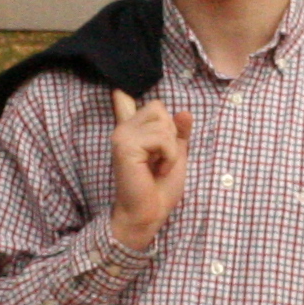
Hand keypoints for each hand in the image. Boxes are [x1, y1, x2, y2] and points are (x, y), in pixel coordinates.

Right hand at [107, 88, 189, 250]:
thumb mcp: (175, 156)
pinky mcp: (126, 146)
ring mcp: (122, 136)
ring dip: (170, 148)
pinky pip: (162, 138)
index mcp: (132, 132)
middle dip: (170, 133)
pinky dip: (169, 155)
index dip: (123, 95)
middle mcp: (123, 130)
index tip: (118, 90)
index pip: (124, 102)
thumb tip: (185, 112)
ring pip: (162, 121)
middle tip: (160, 158)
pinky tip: (158, 170)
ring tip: (160, 166)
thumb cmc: (159, 189)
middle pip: (158, 107)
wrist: (148, 214)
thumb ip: (178, 134)